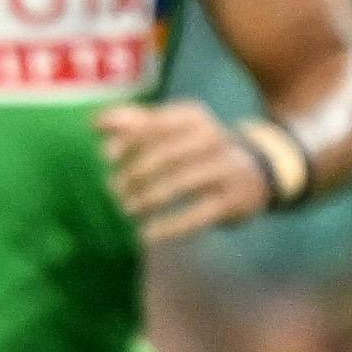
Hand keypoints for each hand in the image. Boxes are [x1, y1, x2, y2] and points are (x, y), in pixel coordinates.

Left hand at [97, 102, 274, 242]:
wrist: (256, 171)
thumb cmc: (197, 150)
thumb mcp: (172, 130)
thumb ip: (134, 123)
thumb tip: (95, 123)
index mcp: (194, 116)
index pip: (157, 123)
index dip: (128, 139)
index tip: (105, 157)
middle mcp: (213, 137)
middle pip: (166, 153)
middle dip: (134, 174)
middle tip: (113, 191)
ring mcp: (225, 169)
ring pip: (180, 183)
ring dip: (147, 199)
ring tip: (126, 210)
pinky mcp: (232, 200)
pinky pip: (197, 215)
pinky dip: (169, 227)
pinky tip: (146, 235)